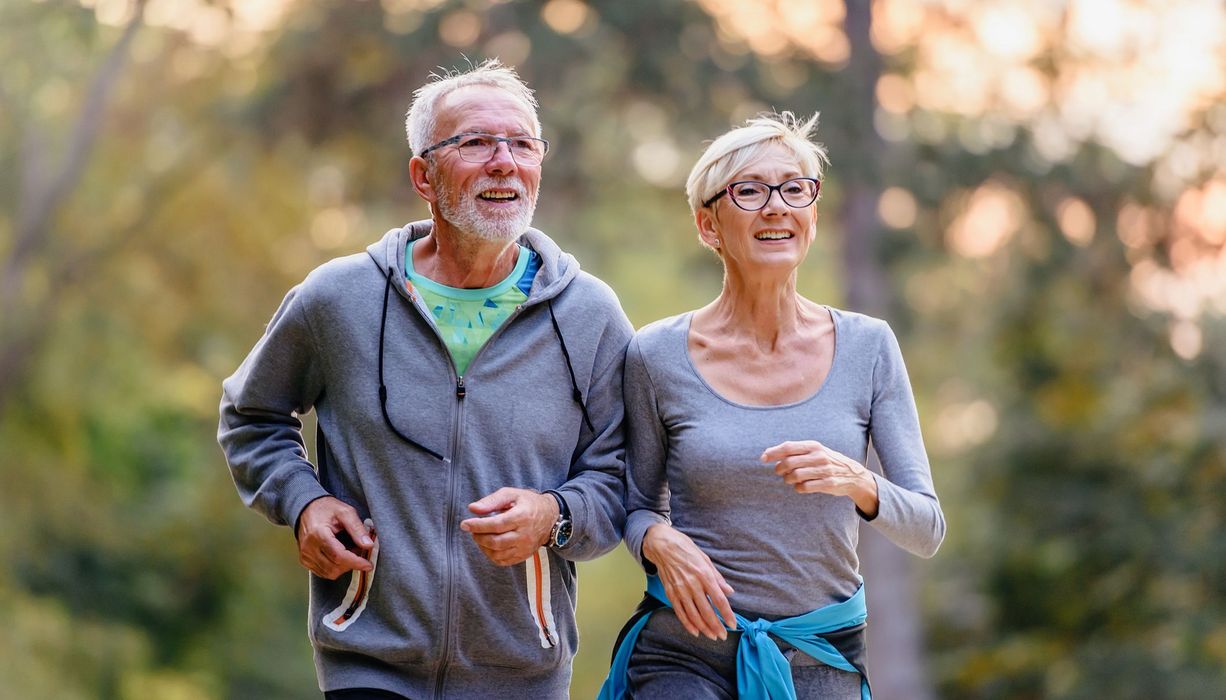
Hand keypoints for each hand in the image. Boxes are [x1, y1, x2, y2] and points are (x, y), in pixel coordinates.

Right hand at [296, 496, 374, 578]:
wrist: (306, 509)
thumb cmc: (326, 509)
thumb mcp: (345, 512)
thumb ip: (357, 528)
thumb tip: (368, 545)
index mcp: (318, 533)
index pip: (339, 556)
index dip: (355, 562)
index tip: (368, 565)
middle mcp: (309, 547)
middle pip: (334, 567)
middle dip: (351, 564)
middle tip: (358, 552)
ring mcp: (305, 555)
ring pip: (329, 573)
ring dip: (343, 567)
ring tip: (348, 551)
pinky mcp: (305, 560)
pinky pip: (323, 572)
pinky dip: (335, 568)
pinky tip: (339, 556)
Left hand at [461, 487, 558, 565]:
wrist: (550, 517)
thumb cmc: (528, 503)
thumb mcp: (511, 494)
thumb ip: (491, 501)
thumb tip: (473, 509)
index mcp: (522, 516)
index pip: (496, 524)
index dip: (478, 526)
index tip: (465, 524)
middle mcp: (524, 535)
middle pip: (496, 542)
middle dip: (479, 537)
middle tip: (472, 529)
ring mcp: (524, 547)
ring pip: (498, 553)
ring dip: (483, 546)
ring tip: (480, 536)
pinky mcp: (523, 555)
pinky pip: (503, 561)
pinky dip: (491, 555)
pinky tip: (488, 545)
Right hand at [641, 523, 734, 640]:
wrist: (662, 545)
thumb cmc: (686, 549)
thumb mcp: (705, 559)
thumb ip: (717, 578)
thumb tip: (729, 591)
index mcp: (704, 574)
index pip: (719, 599)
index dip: (727, 614)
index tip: (732, 624)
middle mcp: (692, 584)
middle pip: (707, 611)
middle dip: (716, 626)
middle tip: (723, 636)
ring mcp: (680, 590)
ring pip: (693, 615)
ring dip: (704, 628)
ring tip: (712, 636)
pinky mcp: (670, 593)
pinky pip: (680, 612)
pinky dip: (688, 624)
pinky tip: (695, 631)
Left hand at [761, 440, 878, 515]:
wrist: (853, 474)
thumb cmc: (826, 461)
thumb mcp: (814, 451)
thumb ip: (794, 451)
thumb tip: (768, 454)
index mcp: (814, 446)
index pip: (788, 447)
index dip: (773, 453)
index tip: (763, 458)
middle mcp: (819, 456)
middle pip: (789, 463)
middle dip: (779, 469)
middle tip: (779, 472)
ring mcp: (825, 470)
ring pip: (795, 476)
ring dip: (788, 479)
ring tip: (790, 479)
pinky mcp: (828, 483)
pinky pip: (804, 487)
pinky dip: (798, 488)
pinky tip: (800, 486)